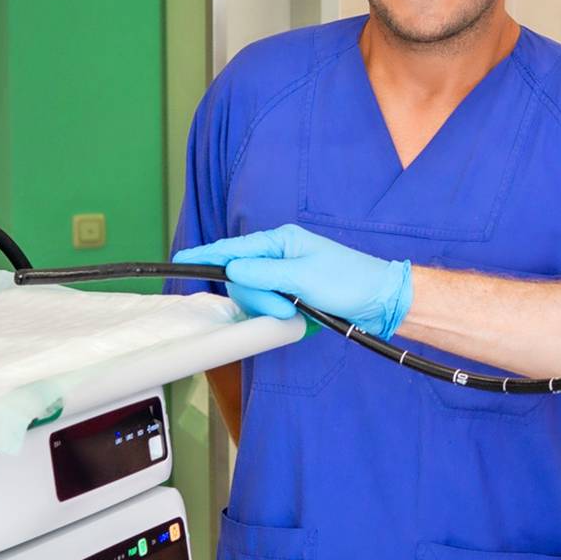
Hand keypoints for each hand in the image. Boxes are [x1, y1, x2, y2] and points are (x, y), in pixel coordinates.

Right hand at [174, 224, 413, 336]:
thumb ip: (263, 274)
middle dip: (259, 298)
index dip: (206, 255)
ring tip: (301, 312)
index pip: (233, 248)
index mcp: (281, 242)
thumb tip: (230, 269)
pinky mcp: (292, 297)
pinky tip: (302, 317)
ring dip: (273, 310)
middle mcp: (279, 257)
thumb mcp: (304, 277)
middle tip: (288, 307)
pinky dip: (282, 317)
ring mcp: (285, 278)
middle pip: (241, 279)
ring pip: (255, 298)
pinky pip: (271, 309)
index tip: (180, 260)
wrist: (381, 302)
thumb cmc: (350, 283)